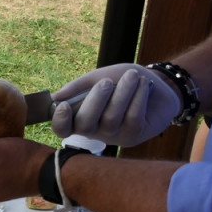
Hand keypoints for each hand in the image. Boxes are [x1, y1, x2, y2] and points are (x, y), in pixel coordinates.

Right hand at [51, 64, 180, 146]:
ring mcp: (113, 136)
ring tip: (132, 76)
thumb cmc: (123, 81)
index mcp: (80, 116)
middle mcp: (94, 130)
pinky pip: (132, 117)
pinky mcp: (133, 135)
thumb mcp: (99, 76)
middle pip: (84, 124)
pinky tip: (143, 85)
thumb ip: (79, 86)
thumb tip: (55, 97)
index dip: (60, 121)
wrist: (157, 85)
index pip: (62, 129)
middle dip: (94, 101)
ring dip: (122, 93)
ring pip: (111, 118)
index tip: (64, 105)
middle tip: (107, 82)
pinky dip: (138, 97)